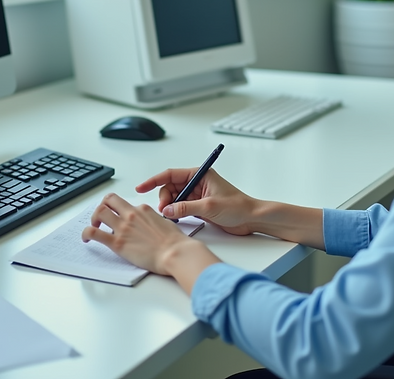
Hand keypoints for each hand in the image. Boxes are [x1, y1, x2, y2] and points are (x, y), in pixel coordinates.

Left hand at [80, 193, 200, 275]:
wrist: (175, 253)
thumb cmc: (175, 242)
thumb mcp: (165, 223)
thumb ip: (152, 220)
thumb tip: (148, 225)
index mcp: (143, 209)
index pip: (125, 204)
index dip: (119, 209)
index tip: (117, 215)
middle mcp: (131, 215)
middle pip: (109, 200)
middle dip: (102, 206)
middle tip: (101, 216)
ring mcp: (123, 228)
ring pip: (99, 212)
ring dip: (93, 218)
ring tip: (94, 226)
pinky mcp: (117, 243)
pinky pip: (94, 232)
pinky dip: (86, 233)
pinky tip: (86, 238)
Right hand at [136, 168, 260, 235]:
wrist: (252, 219)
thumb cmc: (238, 206)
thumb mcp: (210, 206)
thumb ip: (186, 208)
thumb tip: (168, 210)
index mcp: (201, 174)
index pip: (171, 174)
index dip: (154, 180)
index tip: (141, 187)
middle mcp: (198, 183)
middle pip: (170, 187)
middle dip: (164, 198)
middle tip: (164, 210)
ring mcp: (198, 195)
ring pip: (174, 199)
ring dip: (170, 207)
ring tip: (171, 216)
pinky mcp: (199, 207)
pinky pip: (181, 207)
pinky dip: (176, 213)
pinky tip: (176, 219)